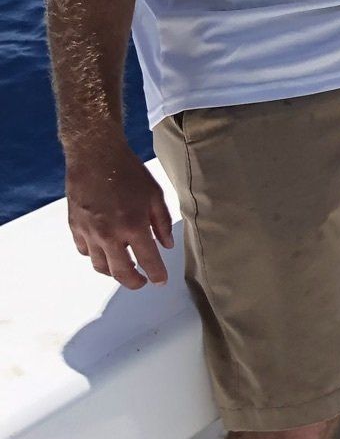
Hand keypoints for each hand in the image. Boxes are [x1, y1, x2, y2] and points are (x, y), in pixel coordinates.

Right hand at [65, 138, 174, 289]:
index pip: (148, 261)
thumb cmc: (129, 173)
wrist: (96, 156)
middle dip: (134, 282)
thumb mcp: (155, 195)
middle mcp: (110, 235)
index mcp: (134, 227)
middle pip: (121, 273)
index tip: (161, 282)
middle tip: (142, 281)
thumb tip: (165, 245)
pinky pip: (84, 251)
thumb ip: (162, 223)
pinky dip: (95, 255)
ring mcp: (90, 233)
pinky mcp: (75, 227)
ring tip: (123, 267)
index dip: (156, 275)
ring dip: (113, 271)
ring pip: (100, 266)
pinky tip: (104, 249)